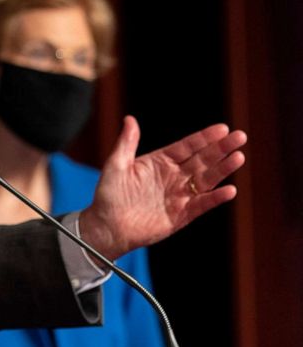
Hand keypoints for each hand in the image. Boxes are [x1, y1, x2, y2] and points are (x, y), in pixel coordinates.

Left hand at [79, 116, 246, 259]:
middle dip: (221, 149)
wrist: (106, 227)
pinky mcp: (181, 215)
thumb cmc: (108, 195)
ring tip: (238, 157)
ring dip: (222, 169)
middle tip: (240, 137)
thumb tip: (130, 119)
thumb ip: (126, 143)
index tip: (222, 128)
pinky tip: (229, 190)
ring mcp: (178, 196)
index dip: (204, 138)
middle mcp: (173, 177)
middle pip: (202, 160)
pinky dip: (215, 198)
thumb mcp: (115, 165)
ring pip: (206, 179)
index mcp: (159, 162)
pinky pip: (202, 204)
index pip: (186, 147)